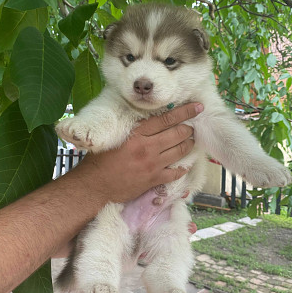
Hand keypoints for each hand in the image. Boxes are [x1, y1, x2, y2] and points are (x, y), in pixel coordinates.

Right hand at [76, 102, 203, 202]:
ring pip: (180, 151)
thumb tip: (149, 119)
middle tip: (192, 126)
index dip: (184, 111)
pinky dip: (183, 167)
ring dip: (188, 144)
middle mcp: (148, 148)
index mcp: (137, 134)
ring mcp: (153, 165)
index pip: (166, 119)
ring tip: (190, 141)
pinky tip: (185, 164)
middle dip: (189, 129)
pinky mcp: (154, 180)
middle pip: (177, 134)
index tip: (197, 107)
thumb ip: (133, 129)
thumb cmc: (100, 160)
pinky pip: (175, 173)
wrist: (95, 186)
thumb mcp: (114, 137)